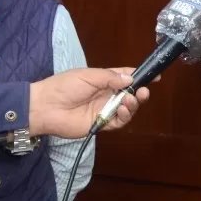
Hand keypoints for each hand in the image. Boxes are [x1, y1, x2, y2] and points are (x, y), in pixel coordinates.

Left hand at [28, 67, 150, 137]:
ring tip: (129, 101)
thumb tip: (130, 80)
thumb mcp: (88, 76)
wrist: (46, 107)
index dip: (140, 76)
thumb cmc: (64, 87)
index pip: (125, 77)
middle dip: (140, 92)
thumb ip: (110, 77)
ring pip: (127, 109)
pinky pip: (118, 122)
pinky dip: (124, 116)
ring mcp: (104, 109)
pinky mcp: (101, 124)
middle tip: (144, 92)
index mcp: (103, 80)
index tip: (155, 76)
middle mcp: (106, 94)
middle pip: (130, 94)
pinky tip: (122, 110)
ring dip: (133, 104)